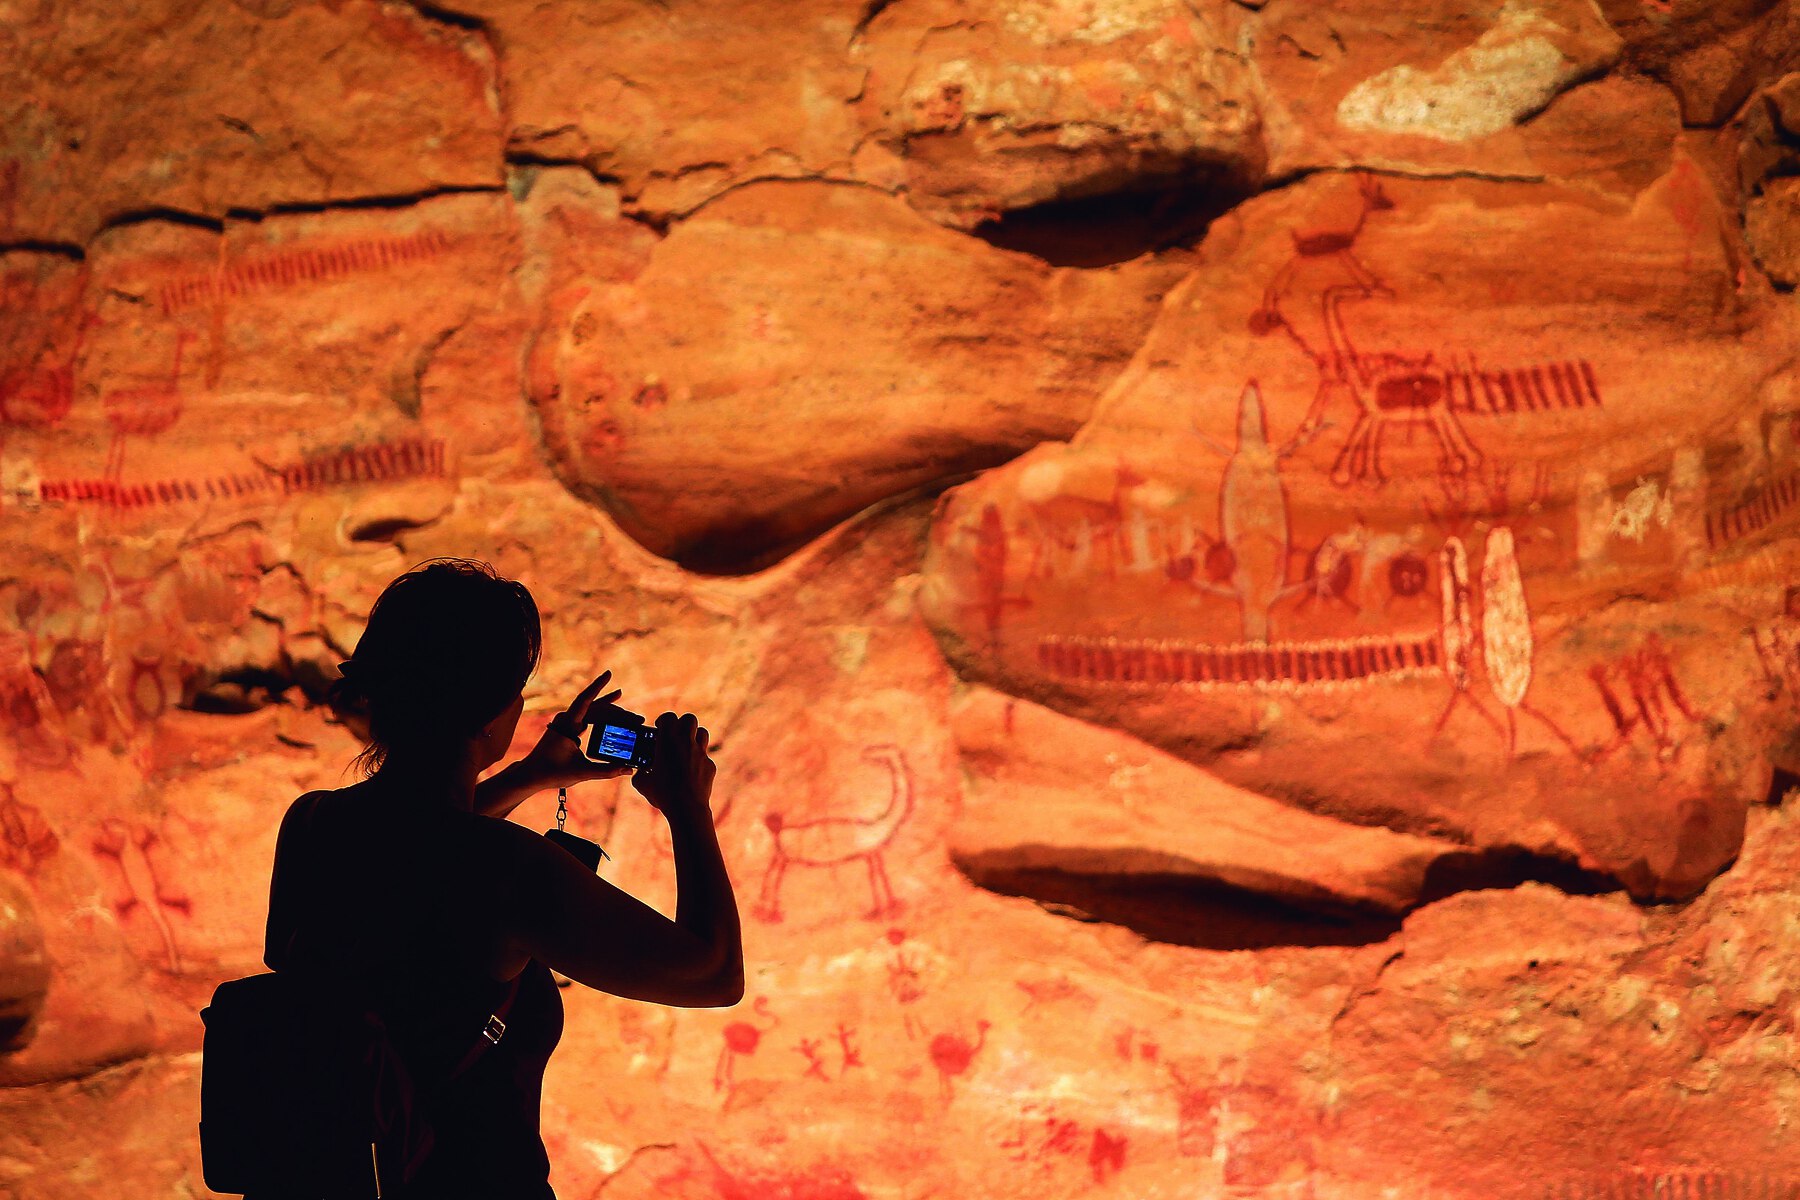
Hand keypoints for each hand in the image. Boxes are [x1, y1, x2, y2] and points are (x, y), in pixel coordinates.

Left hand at [515, 671, 633, 791]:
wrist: (531, 775)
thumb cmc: (551, 773)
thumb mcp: (583, 772)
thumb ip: (607, 770)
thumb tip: (628, 769)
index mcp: (566, 725)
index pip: (585, 700)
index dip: (598, 686)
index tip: (609, 673)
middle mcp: (565, 720)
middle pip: (594, 708)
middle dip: (617, 711)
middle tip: (638, 719)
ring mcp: (566, 723)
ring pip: (592, 713)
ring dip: (611, 715)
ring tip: (632, 718)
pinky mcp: (567, 729)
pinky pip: (587, 719)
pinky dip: (602, 720)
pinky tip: (614, 720)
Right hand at [632, 711, 716, 819]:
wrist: (687, 808)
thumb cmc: (662, 794)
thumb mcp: (642, 784)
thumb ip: (640, 774)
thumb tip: (640, 773)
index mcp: (667, 741)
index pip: (669, 717)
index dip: (664, 720)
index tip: (660, 729)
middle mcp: (686, 743)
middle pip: (689, 719)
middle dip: (682, 723)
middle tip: (675, 735)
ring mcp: (700, 753)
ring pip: (702, 733)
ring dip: (694, 737)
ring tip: (685, 748)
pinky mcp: (710, 765)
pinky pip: (705, 757)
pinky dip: (699, 761)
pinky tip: (691, 772)